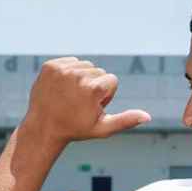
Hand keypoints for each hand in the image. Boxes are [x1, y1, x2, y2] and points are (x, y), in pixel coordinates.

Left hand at [22, 57, 150, 145]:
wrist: (44, 127)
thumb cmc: (76, 129)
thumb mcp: (103, 128)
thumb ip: (126, 120)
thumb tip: (148, 116)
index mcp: (93, 89)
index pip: (112, 81)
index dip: (105, 96)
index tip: (92, 107)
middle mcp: (78, 76)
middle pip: (99, 72)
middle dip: (94, 85)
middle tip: (80, 103)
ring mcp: (62, 70)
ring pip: (85, 66)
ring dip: (82, 78)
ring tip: (71, 95)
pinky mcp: (50, 66)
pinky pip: (70, 61)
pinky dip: (69, 72)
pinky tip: (62, 88)